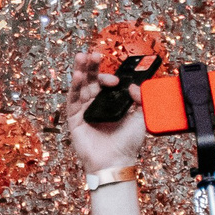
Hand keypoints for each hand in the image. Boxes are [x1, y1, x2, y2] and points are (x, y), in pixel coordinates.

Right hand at [63, 53, 146, 173]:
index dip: (109, 77)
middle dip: (91, 66)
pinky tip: (78, 75)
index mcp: (110, 103)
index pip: (106, 84)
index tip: (116, 80)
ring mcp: (84, 110)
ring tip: (81, 56)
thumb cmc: (127, 143)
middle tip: (92, 53)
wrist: (116, 161)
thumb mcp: (141, 118)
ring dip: (80, 70)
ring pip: (80, 86)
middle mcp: (96, 105)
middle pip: (91, 80)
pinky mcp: (74, 118)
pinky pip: (73, 99)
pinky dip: (75, 86)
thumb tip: (134, 85)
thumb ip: (141, 100)